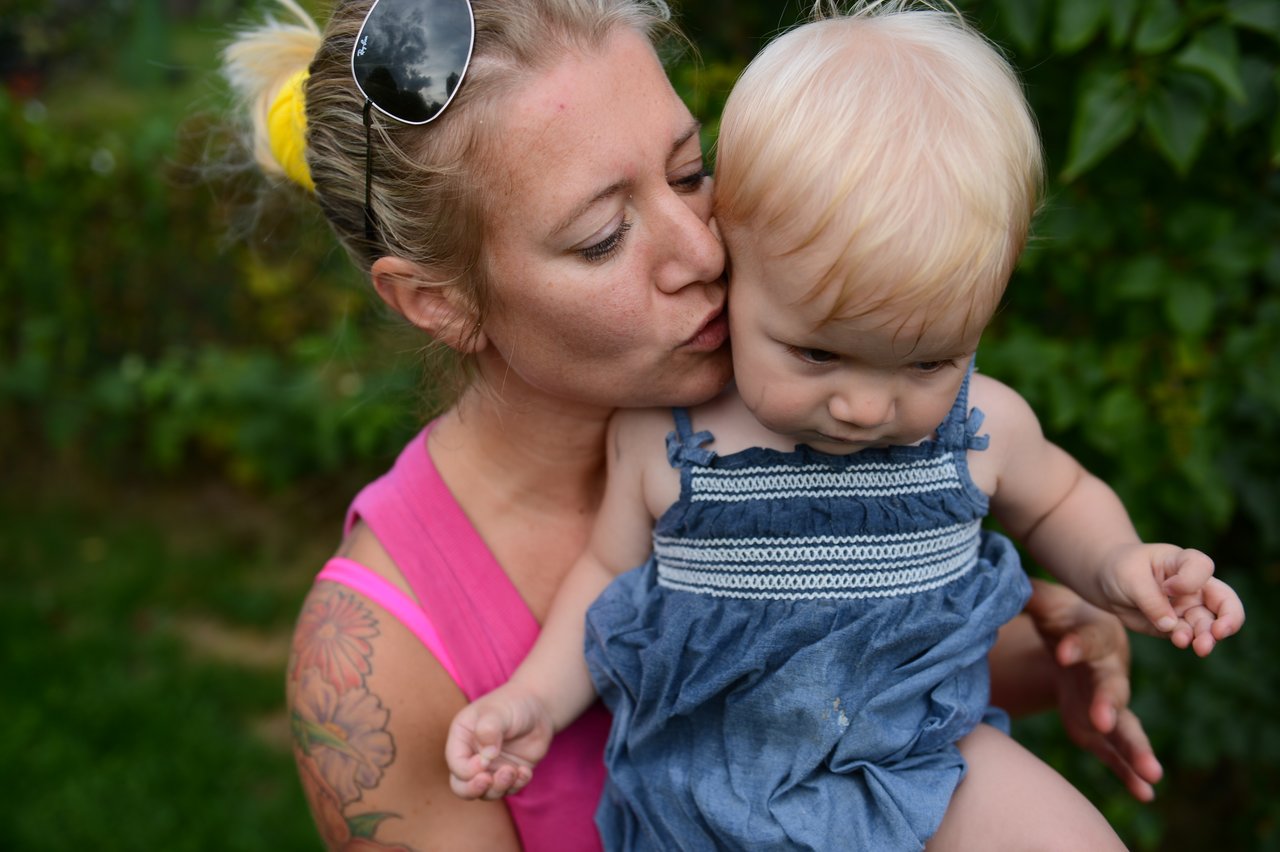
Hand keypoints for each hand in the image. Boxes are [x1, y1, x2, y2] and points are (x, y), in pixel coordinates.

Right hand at [445, 683, 554, 799]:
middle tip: (488, 780)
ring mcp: (491, 767)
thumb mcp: (498, 712)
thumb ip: (488, 730)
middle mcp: (472, 756)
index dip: (467, 770)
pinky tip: (525, 771)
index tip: (484, 761)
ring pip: (486, 792)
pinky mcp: (509, 773)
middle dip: (474, 789)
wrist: (538, 707)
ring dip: (499, 787)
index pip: (456, 764)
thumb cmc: (512, 704)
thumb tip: (487, 756)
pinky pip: (509, 790)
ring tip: (513, 771)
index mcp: (461, 739)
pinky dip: (516, 785)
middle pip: (462, 786)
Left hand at [1024, 580, 1163, 800]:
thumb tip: (1010, 584)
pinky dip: (1130, 772)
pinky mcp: (1101, 728)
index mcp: (1097, 636)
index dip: (1076, 645)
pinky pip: (1117, 751)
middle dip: (1108, 703)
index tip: (1062, 651)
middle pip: (1112, 687)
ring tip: (1152, 773)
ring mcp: (1109, 703)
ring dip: (1136, 749)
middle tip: (1102, 718)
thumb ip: (1032, 597)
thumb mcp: (1047, 603)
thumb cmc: (1063, 616)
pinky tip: (1145, 793)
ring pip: (1125, 726)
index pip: (1087, 640)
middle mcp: (1110, 671)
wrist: (1080, 636)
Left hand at [1101, 544, 1243, 655]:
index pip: (1203, 567)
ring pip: (1207, 624)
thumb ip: (1150, 599)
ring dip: (1207, 637)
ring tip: (1200, 647)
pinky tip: (1180, 641)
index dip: (1191, 580)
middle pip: (1224, 601)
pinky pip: (1187, 635)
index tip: (1167, 587)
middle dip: (1228, 619)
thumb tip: (1170, 625)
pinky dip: (1187, 640)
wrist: (1106, 582)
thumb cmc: (1121, 568)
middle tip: (1218, 633)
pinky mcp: (1175, 626)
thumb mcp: (1129, 576)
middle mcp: (1193, 586)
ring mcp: (1187, 608)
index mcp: (1184, 562)